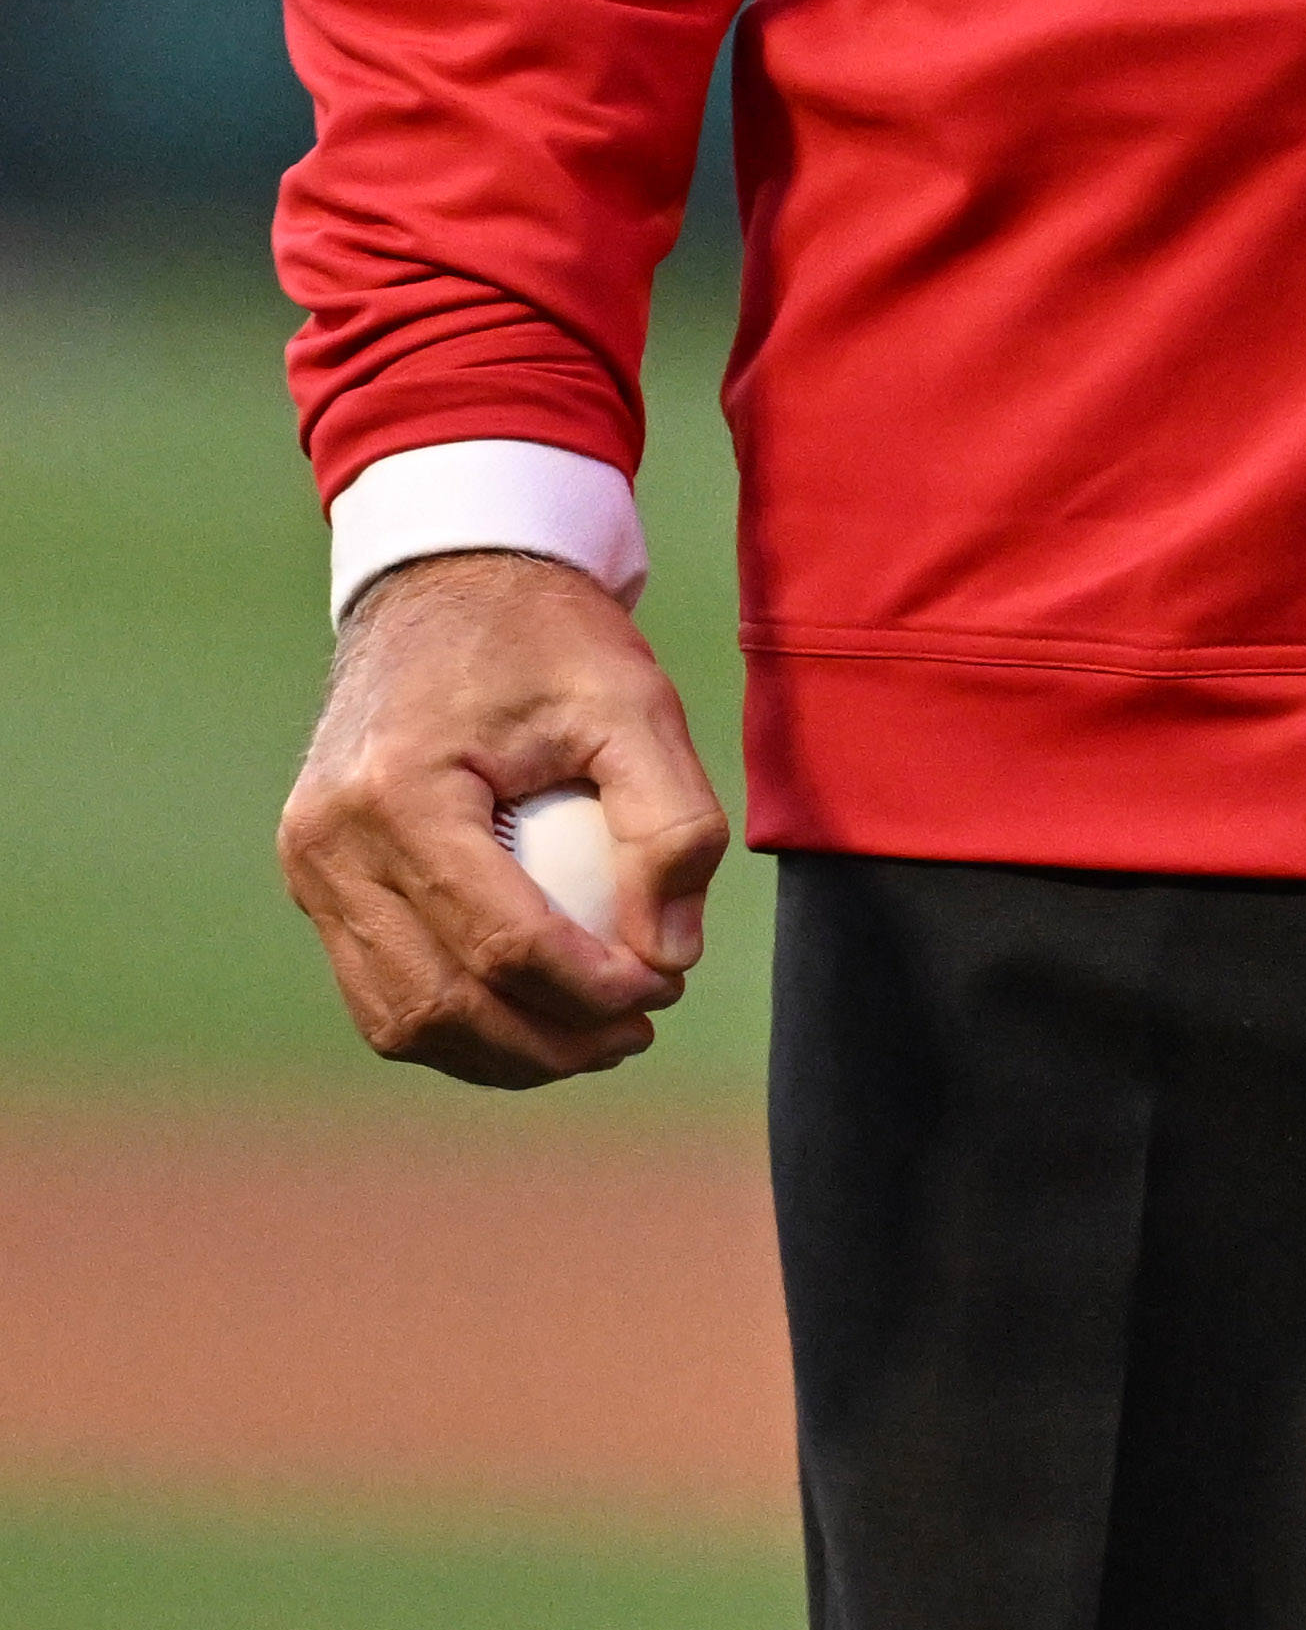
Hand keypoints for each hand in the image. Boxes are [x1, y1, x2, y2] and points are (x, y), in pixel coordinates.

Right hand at [278, 550, 727, 1085]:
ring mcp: (311, 867)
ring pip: (400, 1018)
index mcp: (399, 791)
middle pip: (441, 1000)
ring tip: (595, 1038)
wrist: (450, 578)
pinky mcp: (318, 880)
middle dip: (549, 1040)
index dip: (591, 989)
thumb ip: (671, 824)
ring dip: (501, 1051)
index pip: (500, 941)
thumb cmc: (547, 636)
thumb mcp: (634, 702)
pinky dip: (458, 1020)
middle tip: (639, 1030)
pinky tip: (536, 1014)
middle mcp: (330, 842)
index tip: (664, 989)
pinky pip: (380, 988)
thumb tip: (670, 957)